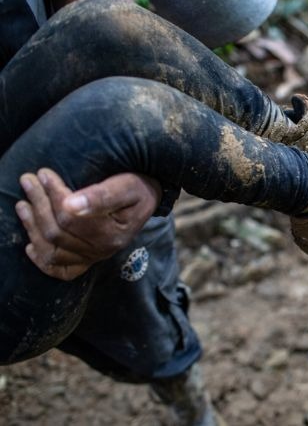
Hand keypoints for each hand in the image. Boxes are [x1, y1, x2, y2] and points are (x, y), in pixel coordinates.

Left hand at [15, 169, 160, 280]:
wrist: (148, 199)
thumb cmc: (137, 189)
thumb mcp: (126, 186)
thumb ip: (101, 196)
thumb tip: (70, 205)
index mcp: (112, 234)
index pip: (70, 218)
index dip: (53, 195)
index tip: (43, 173)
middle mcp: (102, 250)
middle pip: (57, 233)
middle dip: (39, 205)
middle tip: (28, 181)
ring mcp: (94, 257)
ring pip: (53, 250)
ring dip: (32, 228)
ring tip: (23, 205)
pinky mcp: (88, 260)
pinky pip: (60, 270)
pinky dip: (42, 260)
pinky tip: (30, 245)